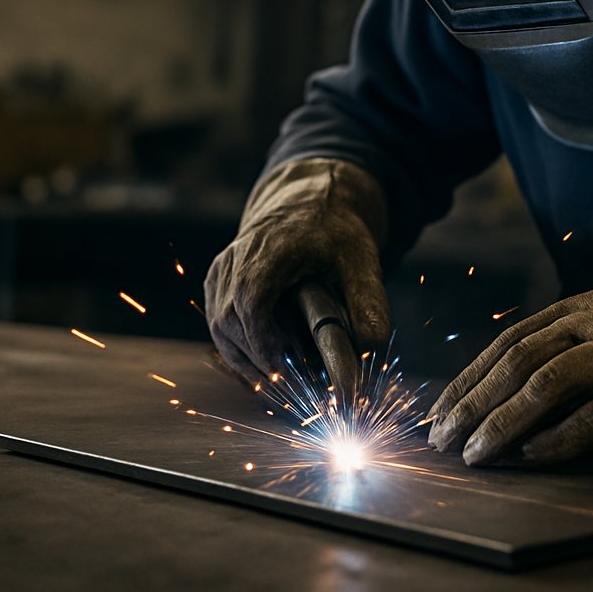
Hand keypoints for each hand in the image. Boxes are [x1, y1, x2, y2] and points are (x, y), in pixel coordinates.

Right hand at [204, 158, 389, 396]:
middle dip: (255, 360)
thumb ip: (370, 299)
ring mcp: (222, 269)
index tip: (283, 372)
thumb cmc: (335, 231)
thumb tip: (375, 345)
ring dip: (244, 360)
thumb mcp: (361, 259)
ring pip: (219, 325)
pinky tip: (264, 369)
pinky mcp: (218, 280)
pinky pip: (218, 322)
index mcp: (270, 249)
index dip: (263, 341)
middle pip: (228, 319)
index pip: (252, 300)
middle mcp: (237, 258)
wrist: (308, 201)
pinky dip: (237, 348)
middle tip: (288, 390)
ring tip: (278, 385)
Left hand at [427, 261, 592, 465]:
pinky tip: (534, 457)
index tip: (441, 411)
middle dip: (473, 402)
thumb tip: (513, 398)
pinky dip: (559, 439)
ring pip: (545, 384)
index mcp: (585, 306)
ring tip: (475, 453)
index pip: (510, 340)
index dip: (470, 377)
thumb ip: (575, 351)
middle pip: (517, 360)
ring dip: (503, 422)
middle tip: (443, 437)